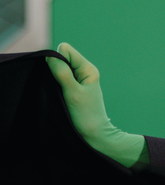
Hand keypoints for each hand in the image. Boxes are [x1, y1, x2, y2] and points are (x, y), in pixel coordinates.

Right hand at [45, 43, 147, 168]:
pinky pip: (57, 78)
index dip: (56, 59)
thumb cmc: (85, 114)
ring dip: (52, 77)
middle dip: (53, 67)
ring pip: (58, 68)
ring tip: (56, 92)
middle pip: (61, 58)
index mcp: (88, 69)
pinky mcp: (71, 88)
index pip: (65, 50)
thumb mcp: (72, 92)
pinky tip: (55, 95)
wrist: (93, 134)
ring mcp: (77, 80)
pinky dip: (53, 83)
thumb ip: (62, 72)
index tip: (57, 76)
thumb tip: (51, 55)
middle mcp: (83, 72)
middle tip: (57, 86)